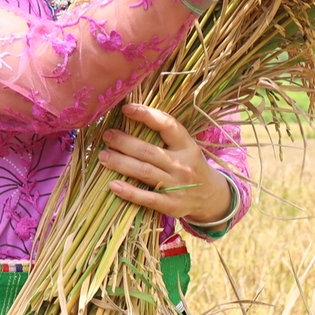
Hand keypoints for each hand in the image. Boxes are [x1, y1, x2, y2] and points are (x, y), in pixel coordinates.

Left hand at [97, 103, 233, 223]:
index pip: (168, 125)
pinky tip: (113, 185)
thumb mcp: (187, 149)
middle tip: (107, 136)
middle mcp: (182, 164)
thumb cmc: (191, 167)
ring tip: (103, 156)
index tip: (126, 109)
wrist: (212, 198)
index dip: (146, 115)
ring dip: (120, 163)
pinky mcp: (172, 205)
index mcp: (187, 146)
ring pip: (144, 172)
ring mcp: (177, 185)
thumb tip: (132, 120)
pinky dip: (129, 192)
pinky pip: (147, 198)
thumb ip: (166, 138)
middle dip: (124, 142)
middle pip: (148, 151)